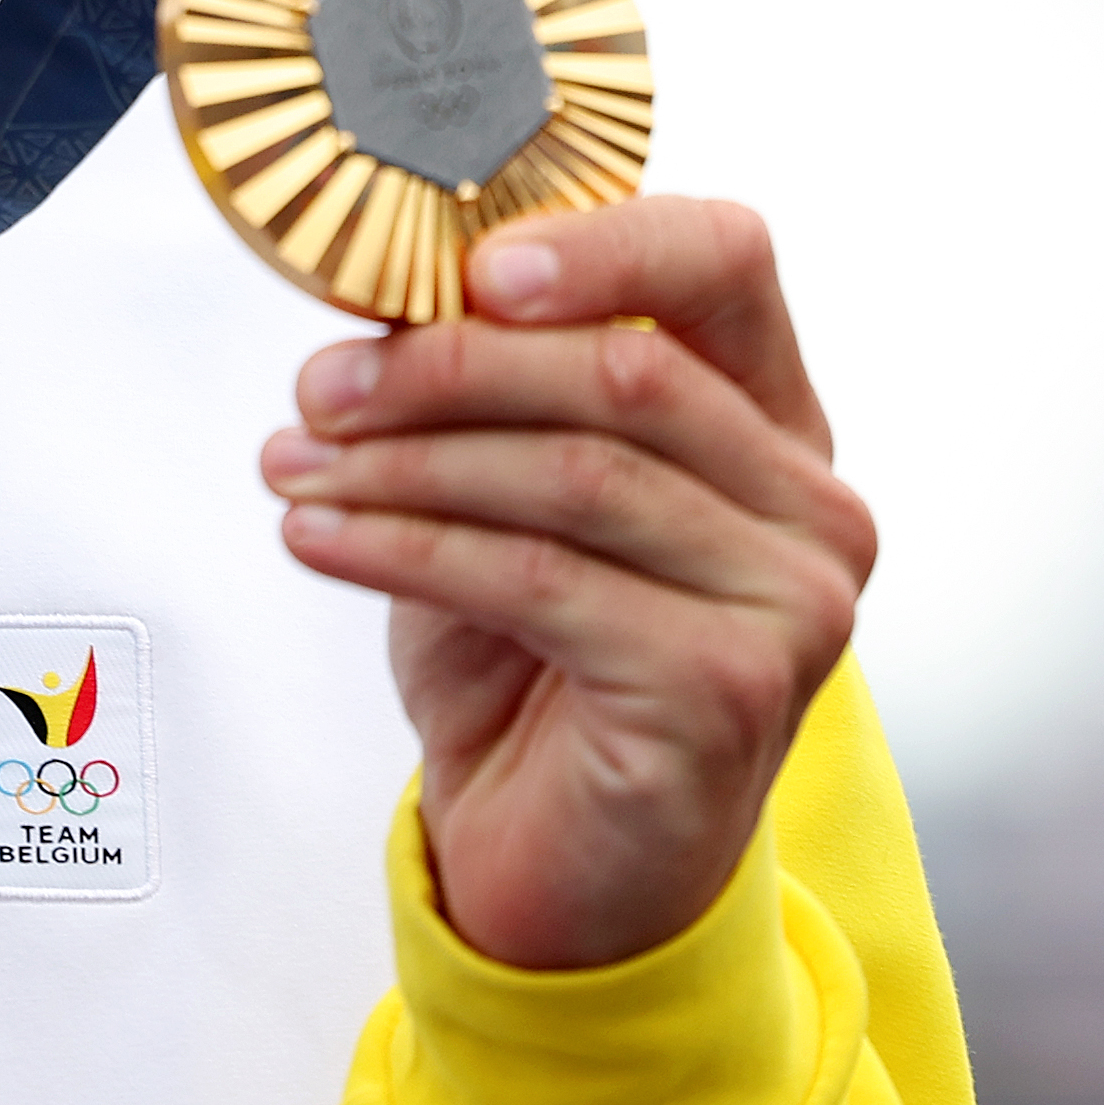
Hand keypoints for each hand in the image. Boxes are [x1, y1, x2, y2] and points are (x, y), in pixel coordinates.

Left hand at [258, 197, 876, 969]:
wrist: (559, 864)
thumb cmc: (531, 659)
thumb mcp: (500, 491)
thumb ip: (484, 384)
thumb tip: (382, 289)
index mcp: (772, 419)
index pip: (725, 259)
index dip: (598, 240)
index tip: (467, 265)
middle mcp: (811, 504)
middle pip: (626, 369)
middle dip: (445, 367)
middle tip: (315, 387)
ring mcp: (790, 603)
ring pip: (574, 475)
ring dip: (403, 461)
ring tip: (291, 467)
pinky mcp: (727, 689)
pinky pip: (539, 579)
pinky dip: (405, 546)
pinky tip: (318, 538)